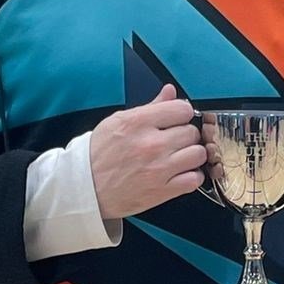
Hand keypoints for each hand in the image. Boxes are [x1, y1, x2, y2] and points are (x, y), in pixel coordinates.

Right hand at [88, 84, 206, 219]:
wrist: (85, 187)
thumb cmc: (99, 155)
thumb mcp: (118, 121)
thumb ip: (149, 107)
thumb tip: (170, 91)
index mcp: (138, 123)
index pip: (182, 109)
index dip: (181, 114)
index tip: (177, 120)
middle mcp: (150, 144)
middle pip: (192, 132)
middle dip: (186, 135)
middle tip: (175, 141)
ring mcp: (158, 169)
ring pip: (198, 154)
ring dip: (192, 155)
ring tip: (180, 157)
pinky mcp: (162, 191)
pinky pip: (194, 180)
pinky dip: (191, 177)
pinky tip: (180, 173)